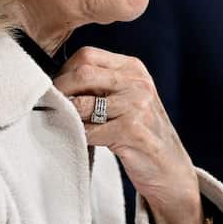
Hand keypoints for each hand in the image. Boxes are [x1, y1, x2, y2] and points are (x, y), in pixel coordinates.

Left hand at [55, 47, 201, 223]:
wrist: (170, 168)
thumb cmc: (140, 133)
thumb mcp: (127, 99)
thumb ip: (101, 85)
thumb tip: (56, 82)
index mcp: (133, 68)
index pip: (87, 55)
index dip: (64, 72)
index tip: (57, 90)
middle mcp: (137, 82)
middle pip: (82, 73)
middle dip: (60, 91)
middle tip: (52, 107)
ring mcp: (137, 106)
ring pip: (82, 104)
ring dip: (68, 117)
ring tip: (67, 125)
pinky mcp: (133, 131)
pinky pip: (90, 131)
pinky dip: (80, 137)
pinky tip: (83, 141)